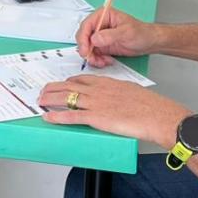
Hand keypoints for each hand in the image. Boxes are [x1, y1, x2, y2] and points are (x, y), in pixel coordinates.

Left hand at [39, 75, 188, 148]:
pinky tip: (47, 117)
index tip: (62, 84)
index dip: (68, 82)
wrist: (157, 115)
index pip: (82, 79)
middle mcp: (98, 90)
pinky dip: (56, 116)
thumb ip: (120, 93)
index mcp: (108, 83)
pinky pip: (71, 115)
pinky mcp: (96, 117)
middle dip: (53, 88)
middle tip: (43, 91)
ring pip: (66, 97)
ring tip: (39, 101)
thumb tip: (116, 98)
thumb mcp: (132, 92)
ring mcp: (96, 103)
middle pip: (69, 86)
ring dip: (49, 99)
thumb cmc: (150, 106)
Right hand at [76, 7, 158, 66]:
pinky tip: (106, 61)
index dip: (83, 38)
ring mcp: (100, 36)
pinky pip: (93, 54)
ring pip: (87, 47)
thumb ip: (110, 35)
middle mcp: (99, 24)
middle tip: (92, 59)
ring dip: (92, 57)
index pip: (86, 25)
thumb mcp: (126, 32)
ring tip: (103, 62)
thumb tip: (94, 39)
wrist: (149, 42)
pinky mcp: (102, 46)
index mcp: (103, 15)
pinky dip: (97, 60)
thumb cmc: (141, 32)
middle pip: (83, 37)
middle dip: (86, 49)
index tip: (85, 50)